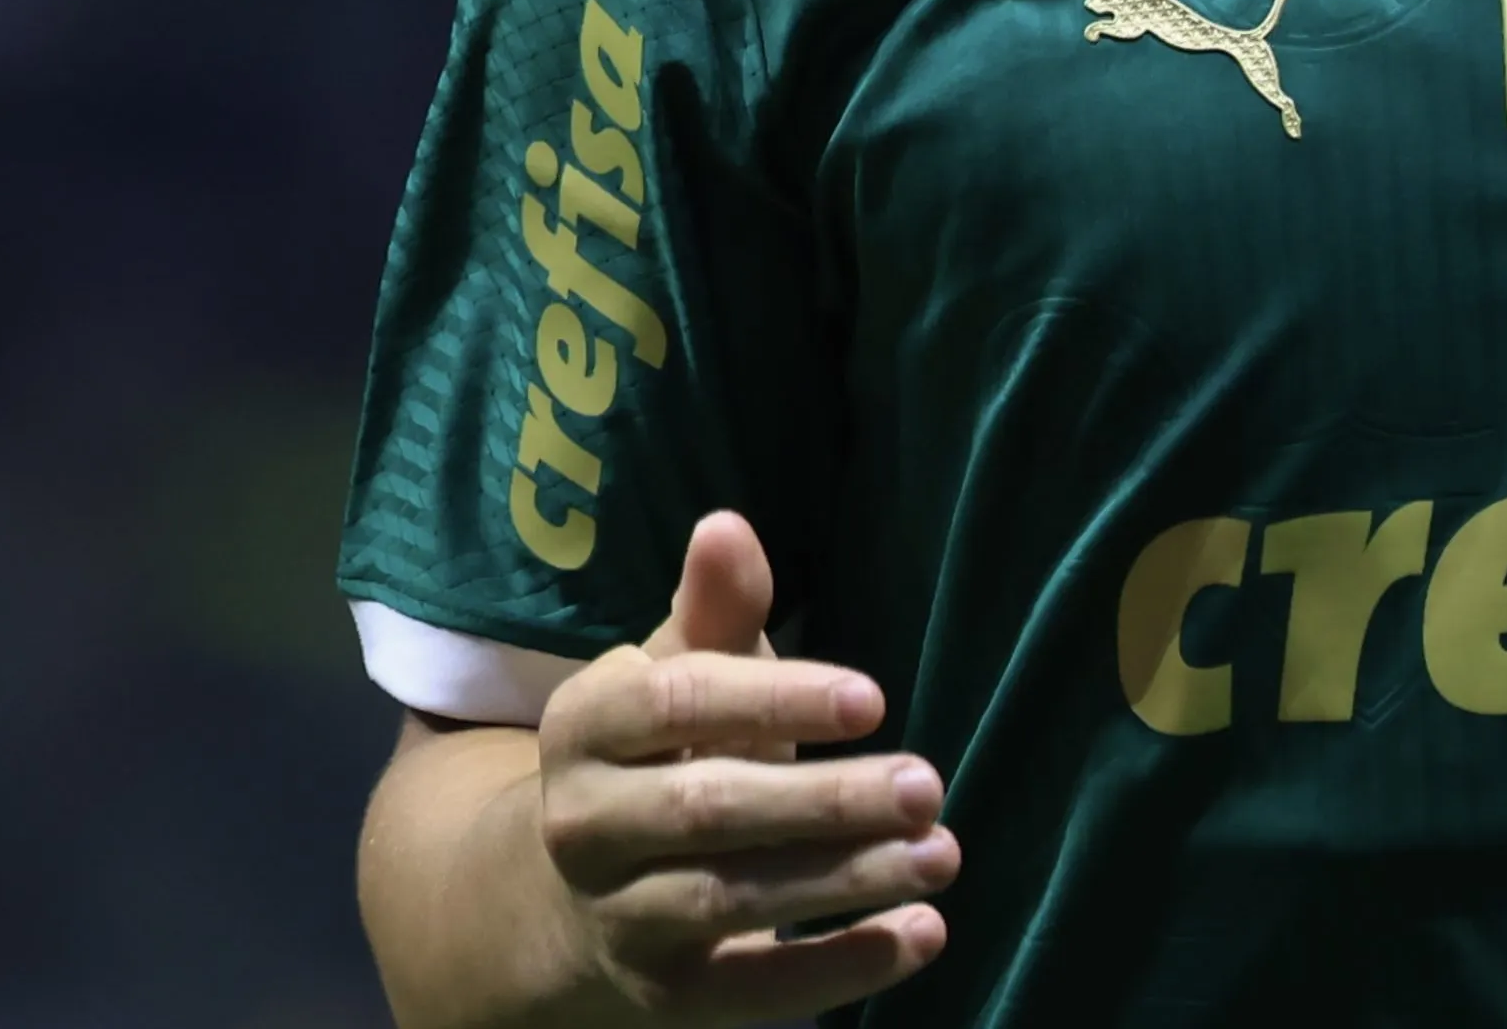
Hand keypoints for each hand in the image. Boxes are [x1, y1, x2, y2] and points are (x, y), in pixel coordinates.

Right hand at [529, 509, 957, 1017]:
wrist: (562, 903)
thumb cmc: (657, 758)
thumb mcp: (677, 680)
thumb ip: (713, 613)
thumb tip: (728, 525)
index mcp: (585, 728)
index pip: (677, 704)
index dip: (775, 700)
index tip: (873, 699)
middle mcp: (586, 826)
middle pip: (710, 809)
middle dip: (823, 801)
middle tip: (929, 785)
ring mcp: (621, 918)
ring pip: (734, 901)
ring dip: (846, 881)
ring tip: (943, 856)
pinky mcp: (666, 995)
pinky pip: (751, 990)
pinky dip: (838, 968)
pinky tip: (922, 936)